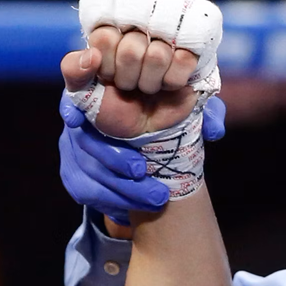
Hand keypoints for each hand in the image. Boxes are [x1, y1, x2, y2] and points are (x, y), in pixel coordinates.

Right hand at [57, 0, 224, 217]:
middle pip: (83, 138)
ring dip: (120, 188)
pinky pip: (85, 191)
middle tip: (142, 170)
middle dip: (113, 158)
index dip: (71, 96)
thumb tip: (214, 131)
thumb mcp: (187, 109)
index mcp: (103, 85)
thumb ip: (203, 113)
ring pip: (85, 171)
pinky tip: (135, 208)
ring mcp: (71, 145)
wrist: (151, 147)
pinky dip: (112, 202)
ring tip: (156, 198)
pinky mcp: (73, 172)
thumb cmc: (166, 115)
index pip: (73, 77)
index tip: (76, 115)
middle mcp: (80, 113)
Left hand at [61, 34, 199, 139]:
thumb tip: (91, 56)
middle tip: (129, 84)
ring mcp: (165, 39)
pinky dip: (172, 80)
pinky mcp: (189, 52)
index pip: (105, 36)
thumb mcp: (81, 92)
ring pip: (158, 53)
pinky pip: (183, 60)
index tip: (107, 75)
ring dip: (150, 81)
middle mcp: (138, 30)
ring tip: (147, 85)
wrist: (140, 130)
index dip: (105, 64)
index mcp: (111, 32)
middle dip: (128, 77)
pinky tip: (167, 84)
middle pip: (132, 47)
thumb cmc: (110, 106)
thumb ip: (74, 70)